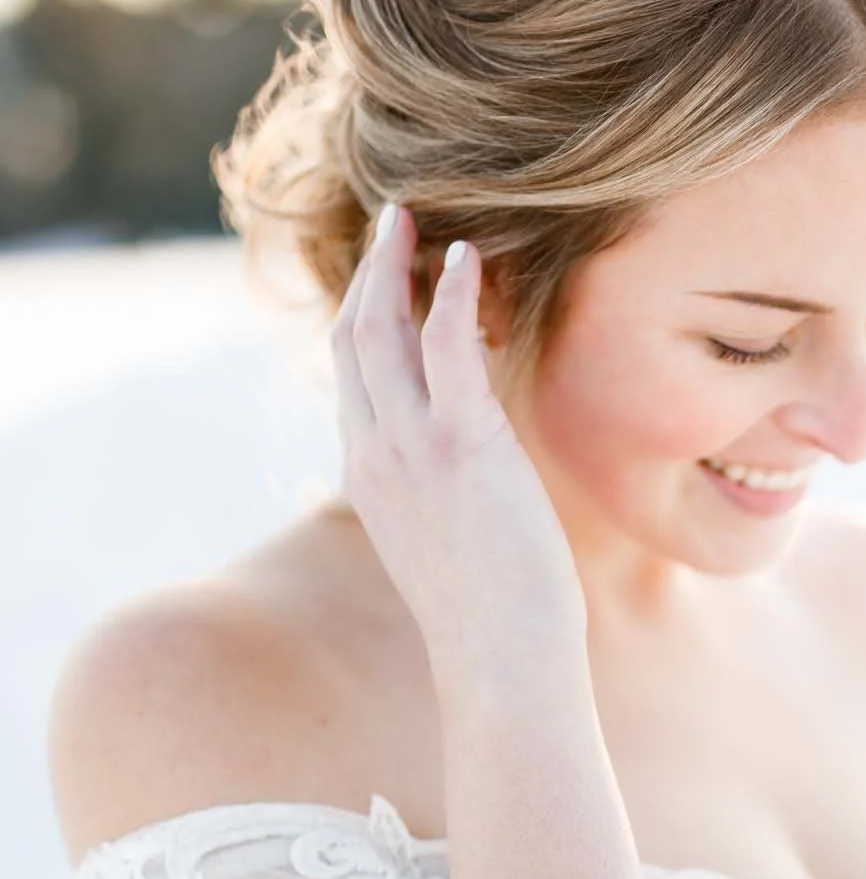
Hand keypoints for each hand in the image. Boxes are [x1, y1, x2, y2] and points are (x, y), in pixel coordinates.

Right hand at [332, 205, 587, 694]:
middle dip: (367, 274)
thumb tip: (469, 492)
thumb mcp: (450, 551)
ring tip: (414, 218)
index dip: (363, 319)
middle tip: (391, 223)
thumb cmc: (494, 621)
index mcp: (368, 479)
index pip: (352, 380)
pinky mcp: (461, 443)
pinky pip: (445, 343)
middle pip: (352, 340)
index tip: (386, 280)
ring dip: (395, 265)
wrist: (501, 659)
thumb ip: (442, 506)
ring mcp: (410, 447)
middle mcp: (374, 455)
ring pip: (381, 329)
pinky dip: (450, 291)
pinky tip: (467, 256)